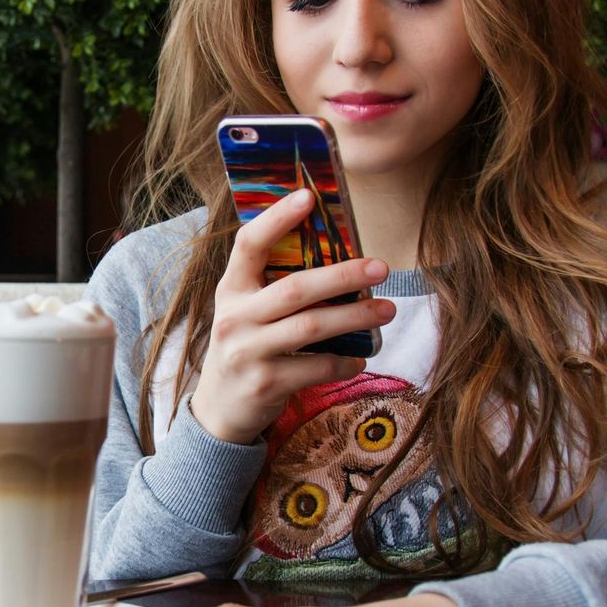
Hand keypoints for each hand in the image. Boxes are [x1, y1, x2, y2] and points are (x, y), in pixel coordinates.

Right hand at [189, 189, 395, 445]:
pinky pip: (316, 368)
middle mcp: (235, 318)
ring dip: (356, 317)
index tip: (309, 197)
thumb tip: (337, 254)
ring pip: (312, 327)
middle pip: (295, 289)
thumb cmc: (246, 346)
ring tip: (387, 310)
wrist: (220, 409)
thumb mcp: (246, 310)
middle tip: (381, 267)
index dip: (277, 219)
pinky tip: (360, 358)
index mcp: (231, 289)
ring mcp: (248, 352)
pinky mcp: (266, 384)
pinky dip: (345, 363)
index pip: (248, 245)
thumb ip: (274, 284)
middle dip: (343, 275)